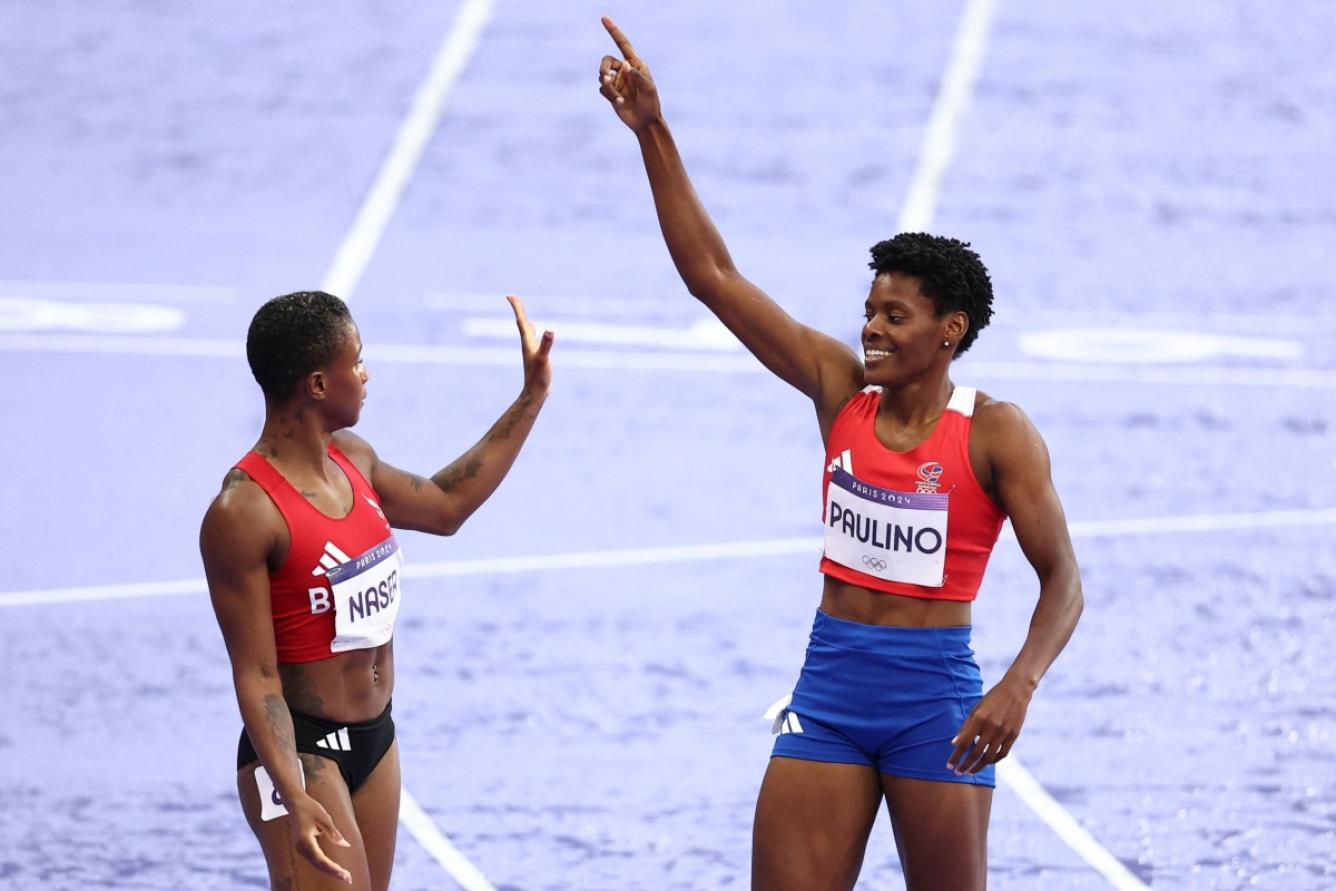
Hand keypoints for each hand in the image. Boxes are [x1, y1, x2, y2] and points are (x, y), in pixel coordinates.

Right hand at [286, 793, 352, 883]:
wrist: (295, 804)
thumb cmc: (310, 808)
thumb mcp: (325, 818)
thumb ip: (334, 833)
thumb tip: (346, 846)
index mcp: (305, 840)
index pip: (320, 859)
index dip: (332, 868)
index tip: (344, 874)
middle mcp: (300, 847)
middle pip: (318, 864)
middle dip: (333, 872)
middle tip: (349, 878)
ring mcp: (300, 848)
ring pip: (316, 863)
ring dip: (330, 870)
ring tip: (345, 875)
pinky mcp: (302, 847)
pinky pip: (314, 859)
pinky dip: (325, 864)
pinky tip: (335, 868)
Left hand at [507, 295, 553, 394]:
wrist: (535, 392)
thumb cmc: (538, 377)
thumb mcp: (544, 359)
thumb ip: (546, 345)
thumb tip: (549, 331)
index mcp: (528, 341)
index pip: (521, 321)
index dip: (516, 308)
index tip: (510, 296)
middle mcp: (527, 343)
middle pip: (522, 323)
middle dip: (518, 309)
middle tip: (512, 297)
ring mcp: (531, 349)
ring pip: (526, 330)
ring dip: (524, 319)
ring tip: (520, 311)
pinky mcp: (536, 354)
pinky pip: (533, 337)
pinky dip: (533, 329)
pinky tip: (535, 329)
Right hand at [598, 16, 660, 131]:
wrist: (645, 123)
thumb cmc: (651, 105)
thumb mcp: (648, 89)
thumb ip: (637, 76)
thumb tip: (624, 65)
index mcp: (636, 64)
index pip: (623, 44)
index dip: (613, 31)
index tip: (603, 18)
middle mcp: (625, 70)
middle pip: (606, 61)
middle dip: (603, 69)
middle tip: (606, 78)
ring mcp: (617, 81)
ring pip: (602, 77)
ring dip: (609, 88)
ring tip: (619, 99)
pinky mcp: (611, 92)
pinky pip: (603, 89)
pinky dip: (609, 95)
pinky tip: (620, 103)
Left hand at [946, 676, 1031, 774]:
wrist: (1015, 691)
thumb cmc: (991, 699)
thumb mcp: (976, 709)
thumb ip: (966, 726)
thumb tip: (954, 743)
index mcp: (978, 718)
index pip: (963, 743)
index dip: (955, 756)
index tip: (949, 765)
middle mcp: (991, 727)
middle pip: (975, 753)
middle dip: (965, 765)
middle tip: (957, 773)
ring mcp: (1003, 732)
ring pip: (989, 757)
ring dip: (978, 767)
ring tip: (970, 772)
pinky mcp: (1014, 735)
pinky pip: (1002, 753)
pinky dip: (993, 760)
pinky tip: (986, 763)